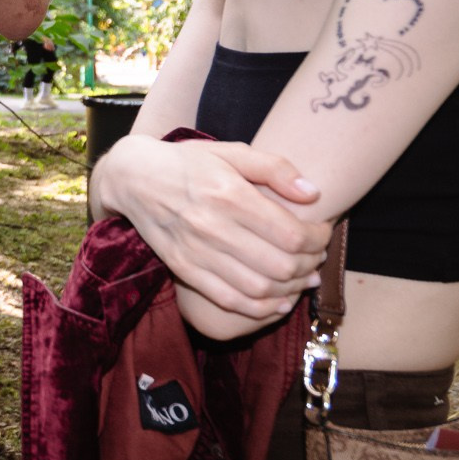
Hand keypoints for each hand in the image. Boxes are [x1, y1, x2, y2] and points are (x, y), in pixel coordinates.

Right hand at [92, 134, 330, 320]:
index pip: (291, 234)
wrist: (134, 178)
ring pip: (258, 287)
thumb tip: (314, 194)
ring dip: (290, 289)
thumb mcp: (232, 151)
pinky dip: (260, 308)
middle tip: (318, 257)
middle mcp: (212, 227)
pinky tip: (278, 301)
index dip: (318, 240)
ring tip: (303, 278)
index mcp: (229, 194)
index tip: (324, 232)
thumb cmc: (190, 162)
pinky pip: (229, 300)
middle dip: (310, 265)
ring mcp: (196, 252)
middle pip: (280, 265)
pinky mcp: (184, 269)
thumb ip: (275, 168)